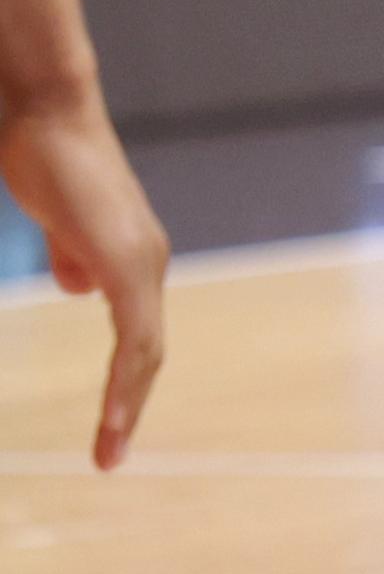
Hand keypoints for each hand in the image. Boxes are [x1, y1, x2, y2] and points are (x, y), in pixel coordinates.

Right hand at [0, 91, 170, 467]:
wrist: (44, 117)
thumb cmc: (45, 160)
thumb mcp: (58, 223)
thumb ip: (72, 256)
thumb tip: (78, 287)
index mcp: (131, 261)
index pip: (137, 337)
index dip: (126, 382)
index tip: (110, 427)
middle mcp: (148, 264)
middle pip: (148, 353)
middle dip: (129, 407)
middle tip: (109, 456)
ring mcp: (141, 262)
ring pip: (145, 351)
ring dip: (127, 404)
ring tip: (109, 449)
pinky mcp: (125, 261)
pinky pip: (134, 334)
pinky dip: (126, 377)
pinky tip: (116, 411)